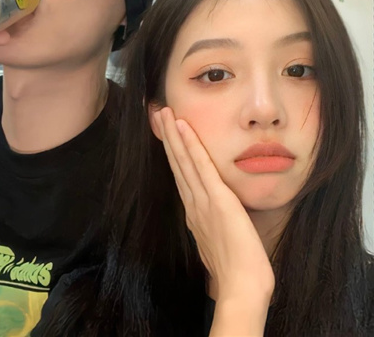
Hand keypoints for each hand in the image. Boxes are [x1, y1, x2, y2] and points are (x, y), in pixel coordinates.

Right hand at [154, 107, 274, 334]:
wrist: (242, 288)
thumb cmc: (235, 270)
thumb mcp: (218, 243)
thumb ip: (210, 227)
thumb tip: (208, 221)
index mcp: (195, 213)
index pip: (182, 176)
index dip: (173, 154)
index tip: (167, 136)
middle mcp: (194, 203)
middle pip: (178, 164)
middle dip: (167, 138)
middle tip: (158, 114)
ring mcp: (203, 200)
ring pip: (184, 161)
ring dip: (174, 135)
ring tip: (165, 113)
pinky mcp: (217, 199)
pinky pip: (202, 166)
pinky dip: (191, 146)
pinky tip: (183, 127)